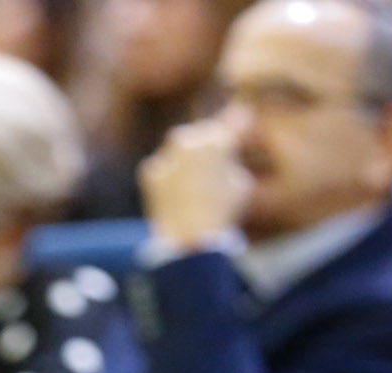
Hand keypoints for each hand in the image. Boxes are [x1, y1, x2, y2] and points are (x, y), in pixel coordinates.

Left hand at [140, 119, 252, 252]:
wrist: (189, 237)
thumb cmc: (223, 212)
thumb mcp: (242, 185)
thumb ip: (234, 163)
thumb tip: (227, 159)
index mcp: (218, 140)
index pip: (232, 121)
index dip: (237, 120)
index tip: (240, 116)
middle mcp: (190, 140)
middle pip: (202, 134)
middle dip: (207, 143)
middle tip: (212, 163)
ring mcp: (168, 154)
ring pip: (179, 148)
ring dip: (186, 157)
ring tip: (193, 183)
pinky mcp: (149, 171)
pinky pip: (162, 168)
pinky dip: (168, 176)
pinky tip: (176, 194)